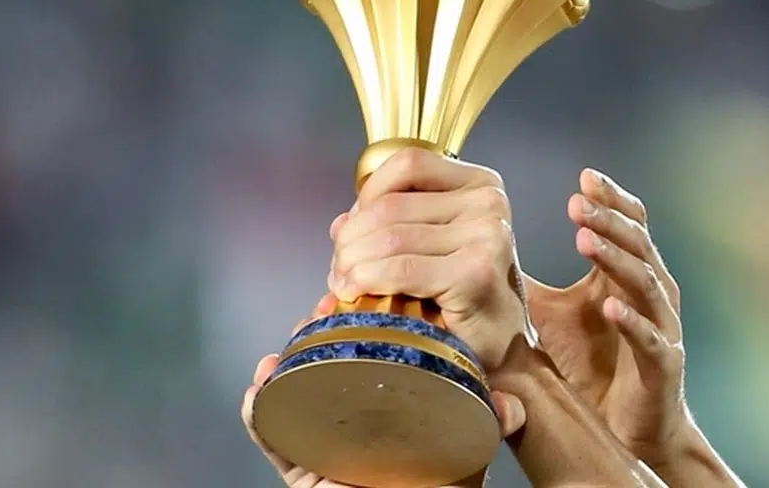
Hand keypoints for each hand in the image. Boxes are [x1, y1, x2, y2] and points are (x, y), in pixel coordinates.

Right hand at [240, 294, 526, 487]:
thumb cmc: (440, 484)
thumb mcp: (469, 449)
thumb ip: (489, 422)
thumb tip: (509, 405)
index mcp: (391, 406)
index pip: (370, 356)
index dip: (361, 324)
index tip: (359, 298)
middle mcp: (356, 420)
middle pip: (329, 365)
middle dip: (319, 332)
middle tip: (325, 306)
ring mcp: (324, 441)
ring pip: (295, 391)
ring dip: (287, 362)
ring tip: (293, 339)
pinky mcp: (300, 471)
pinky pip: (271, 437)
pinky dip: (258, 411)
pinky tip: (261, 385)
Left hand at [327, 148, 530, 371]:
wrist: (505, 343)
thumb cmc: (468, 297)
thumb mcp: (432, 246)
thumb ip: (391, 225)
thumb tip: (341, 225)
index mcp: (480, 183)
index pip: (407, 164)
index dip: (367, 195)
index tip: (353, 229)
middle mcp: (488, 202)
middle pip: (390, 205)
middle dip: (350, 240)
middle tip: (340, 269)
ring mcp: (487, 235)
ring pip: (389, 238)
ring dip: (352, 264)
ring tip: (345, 285)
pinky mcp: (476, 272)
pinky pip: (401, 270)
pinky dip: (368, 280)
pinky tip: (356, 293)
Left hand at [524, 168, 694, 475]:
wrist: (627, 428)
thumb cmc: (589, 364)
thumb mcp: (551, 313)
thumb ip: (524, 280)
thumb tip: (475, 250)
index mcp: (627, 273)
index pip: (628, 223)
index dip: (611, 199)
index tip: (584, 177)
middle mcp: (651, 293)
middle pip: (638, 243)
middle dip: (608, 220)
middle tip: (577, 202)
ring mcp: (660, 327)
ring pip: (646, 282)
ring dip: (616, 258)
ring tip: (586, 239)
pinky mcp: (662, 366)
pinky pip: (650, 339)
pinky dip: (631, 320)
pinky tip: (609, 307)